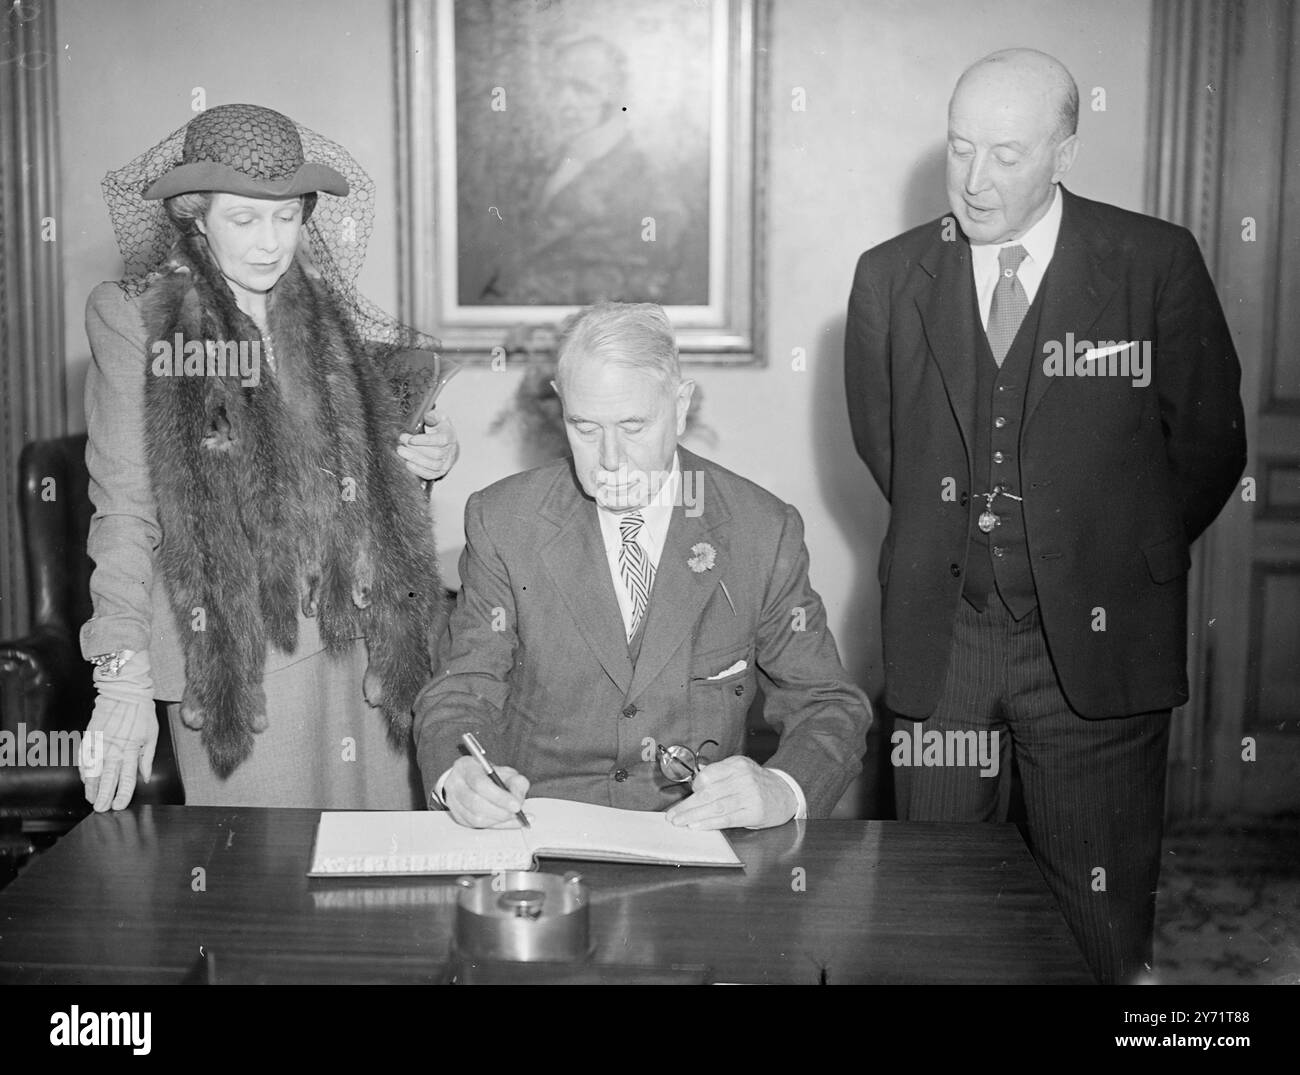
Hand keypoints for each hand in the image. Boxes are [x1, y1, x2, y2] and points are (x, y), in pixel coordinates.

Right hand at [81, 652, 157, 811]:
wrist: (124, 691)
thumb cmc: (141, 712)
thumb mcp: (152, 735)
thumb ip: (146, 758)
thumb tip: (145, 777)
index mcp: (131, 749)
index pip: (126, 778)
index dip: (122, 794)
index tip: (119, 806)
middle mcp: (114, 749)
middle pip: (107, 778)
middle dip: (104, 796)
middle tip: (100, 810)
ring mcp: (99, 743)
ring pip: (92, 772)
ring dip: (92, 788)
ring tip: (92, 799)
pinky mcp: (89, 737)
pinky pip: (84, 759)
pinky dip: (84, 771)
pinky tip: (85, 781)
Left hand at [398, 412, 458, 480]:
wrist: (447, 445)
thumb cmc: (440, 429)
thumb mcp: (439, 418)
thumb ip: (433, 416)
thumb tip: (427, 417)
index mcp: (450, 436)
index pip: (441, 440)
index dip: (426, 440)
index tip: (410, 439)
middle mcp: (450, 451)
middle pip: (436, 453)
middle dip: (416, 449)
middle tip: (401, 443)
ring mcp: (446, 463)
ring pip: (433, 465)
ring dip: (415, 459)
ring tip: (401, 451)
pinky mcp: (440, 472)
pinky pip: (430, 474)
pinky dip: (418, 470)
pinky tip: (407, 463)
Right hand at [442, 754, 529, 827]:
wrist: (473, 780)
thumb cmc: (491, 775)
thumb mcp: (507, 772)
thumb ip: (516, 783)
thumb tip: (518, 800)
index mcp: (466, 766)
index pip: (480, 784)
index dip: (499, 797)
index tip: (516, 805)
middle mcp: (455, 784)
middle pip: (475, 803)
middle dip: (500, 811)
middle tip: (517, 812)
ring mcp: (453, 801)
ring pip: (475, 818)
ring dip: (498, 820)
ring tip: (513, 816)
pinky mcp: (457, 815)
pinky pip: (475, 826)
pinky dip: (495, 826)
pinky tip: (507, 822)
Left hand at [665, 755, 795, 829]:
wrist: (787, 793)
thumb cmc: (758, 784)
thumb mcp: (742, 770)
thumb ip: (721, 774)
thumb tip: (696, 781)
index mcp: (737, 764)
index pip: (708, 774)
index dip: (694, 787)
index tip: (686, 796)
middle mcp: (743, 778)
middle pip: (708, 792)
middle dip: (687, 805)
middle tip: (672, 814)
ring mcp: (749, 795)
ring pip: (715, 806)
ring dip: (693, 815)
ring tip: (680, 821)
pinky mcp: (754, 812)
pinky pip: (727, 818)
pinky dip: (710, 823)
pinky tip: (697, 825)